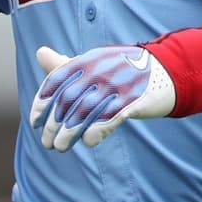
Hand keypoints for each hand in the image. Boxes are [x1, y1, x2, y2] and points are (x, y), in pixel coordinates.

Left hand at [28, 44, 174, 151]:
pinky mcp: (134, 101)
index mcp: (87, 60)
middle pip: (67, 100)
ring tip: (60, 148)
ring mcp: (117, 86)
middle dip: (53, 125)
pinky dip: (96, 132)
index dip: (42, 103)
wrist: (167, 69)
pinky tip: (88, 143)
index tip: (34, 122)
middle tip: (46, 143)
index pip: (56, 81)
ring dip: (69, 134)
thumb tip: (40, 53)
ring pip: (85, 113)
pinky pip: (110, 119)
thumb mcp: (95, 61)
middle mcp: (100, 70)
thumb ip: (66, 63)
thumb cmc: (124, 68)